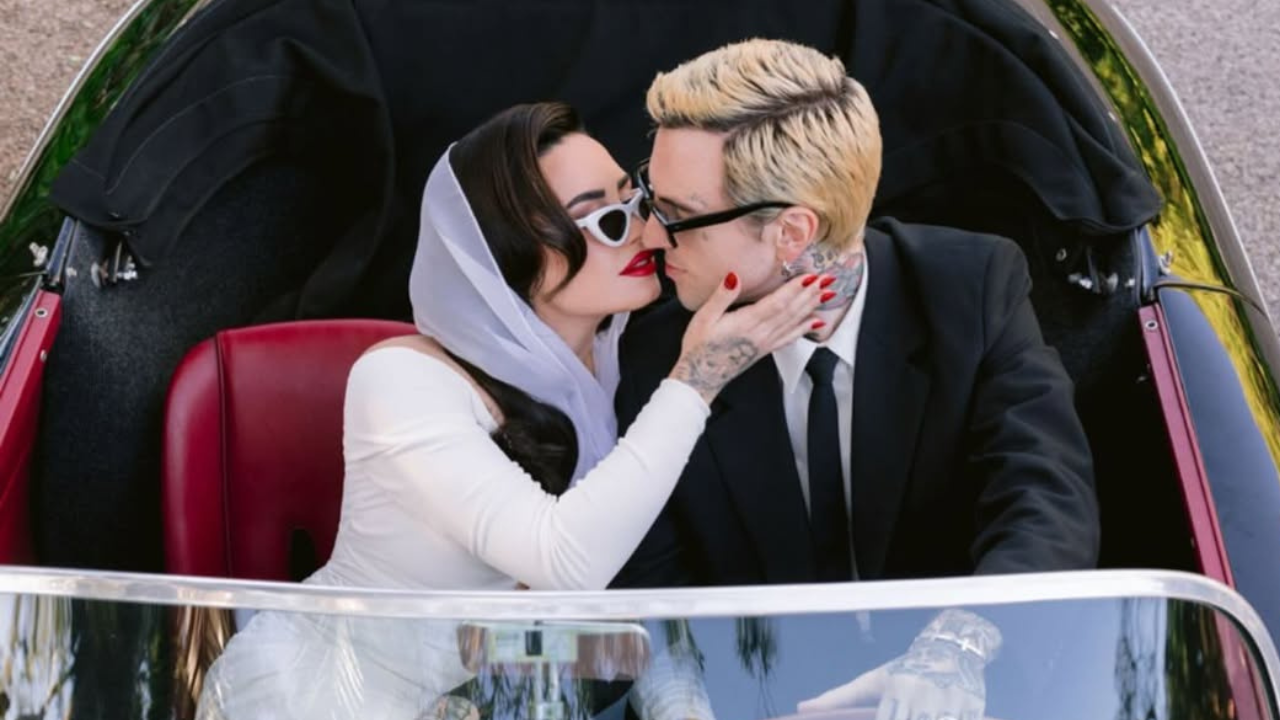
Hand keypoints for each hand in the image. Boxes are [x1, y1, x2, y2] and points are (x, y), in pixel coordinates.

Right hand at [670, 272, 827, 402]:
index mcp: (746, 323)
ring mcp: (765, 343)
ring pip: (794, 322)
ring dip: (812, 306)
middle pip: (791, 311)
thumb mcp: (703, 318)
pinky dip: (805, 329)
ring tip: (827, 294)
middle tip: (828, 280)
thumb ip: (721, 296)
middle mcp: (760, 334)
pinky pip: (789, 338)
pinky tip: (816, 322)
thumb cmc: (699, 347)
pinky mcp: (765, 350)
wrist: (700, 377)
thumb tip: (734, 276)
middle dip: (810, 294)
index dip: (795, 289)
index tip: (810, 276)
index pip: (777, 303)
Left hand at [796, 642, 986, 719]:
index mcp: (896, 690)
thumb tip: (802, 707)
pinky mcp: (972, 710)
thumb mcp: (873, 680)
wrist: (952, 648)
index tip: (881, 718)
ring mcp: (950, 704)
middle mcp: (922, 696)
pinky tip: (935, 718)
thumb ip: (839, 698)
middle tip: (900, 717)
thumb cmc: (905, 667)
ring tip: (914, 717)